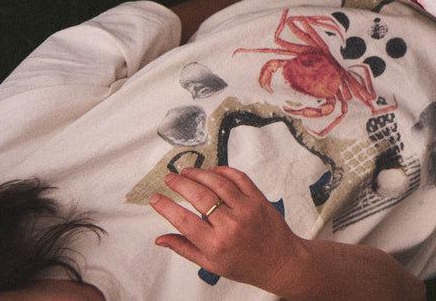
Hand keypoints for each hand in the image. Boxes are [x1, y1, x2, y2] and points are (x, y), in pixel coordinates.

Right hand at [150, 166, 305, 294]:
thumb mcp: (210, 264)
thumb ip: (185, 248)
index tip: (155, 198)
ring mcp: (247, 210)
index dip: (166, 207)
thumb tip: (159, 239)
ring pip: (219, 183)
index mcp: (215, 244)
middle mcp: (231, 225)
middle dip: (180, 184)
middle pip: (199, 196)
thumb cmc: (244, 265)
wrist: (280, 262)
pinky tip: (212, 171)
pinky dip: (224, 171)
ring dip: (200, 173)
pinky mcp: (260, 200)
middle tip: (169, 178)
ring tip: (186, 172)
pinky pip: (240, 178)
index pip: (183, 220)